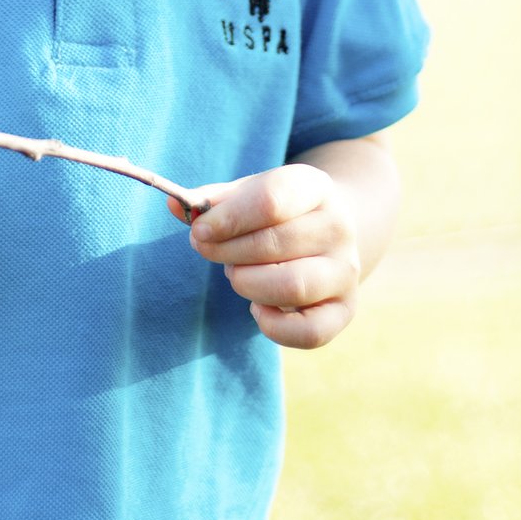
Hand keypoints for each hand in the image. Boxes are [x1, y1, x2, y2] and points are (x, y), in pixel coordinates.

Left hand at [179, 163, 362, 348]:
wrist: (327, 233)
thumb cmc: (275, 213)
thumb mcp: (247, 194)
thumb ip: (212, 201)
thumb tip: (174, 204)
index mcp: (315, 187)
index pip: (271, 200)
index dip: (227, 218)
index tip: (198, 230)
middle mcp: (339, 227)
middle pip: (274, 244)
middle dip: (227, 252)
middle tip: (209, 250)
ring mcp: (346, 270)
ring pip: (292, 285)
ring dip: (248, 284)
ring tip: (237, 275)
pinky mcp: (345, 309)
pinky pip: (310, 332)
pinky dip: (274, 327)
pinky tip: (257, 310)